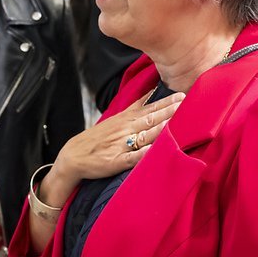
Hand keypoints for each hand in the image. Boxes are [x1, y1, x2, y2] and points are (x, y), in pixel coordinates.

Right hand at [39, 90, 184, 208]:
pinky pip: (134, 157)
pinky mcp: (117, 161)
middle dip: (168, 110)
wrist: (73, 156)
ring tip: (176, 120)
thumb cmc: (96, 139)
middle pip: (150, 118)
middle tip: (185, 101)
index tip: (182, 95)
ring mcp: (121, 145)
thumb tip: (150, 95)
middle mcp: (125, 130)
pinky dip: (145, 153)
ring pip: (145, 135)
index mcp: (125, 120)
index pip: (148, 108)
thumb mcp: (114, 120)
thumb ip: (133, 110)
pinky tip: (156, 150)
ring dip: (160, 127)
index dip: (165, 102)